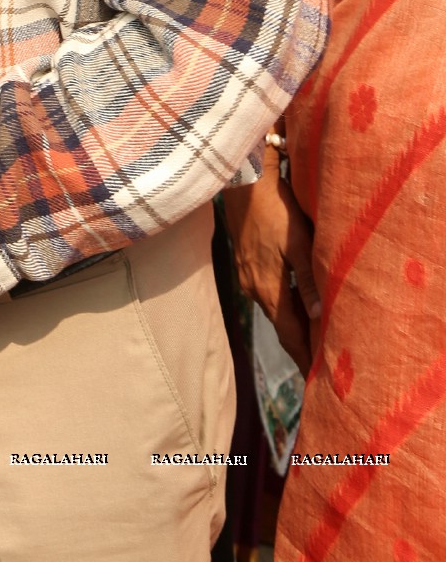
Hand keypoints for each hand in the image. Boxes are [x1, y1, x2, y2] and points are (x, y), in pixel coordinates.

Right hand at [222, 144, 319, 374]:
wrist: (240, 180)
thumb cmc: (275, 209)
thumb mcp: (299, 243)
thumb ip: (309, 281)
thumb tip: (321, 319)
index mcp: (268, 289)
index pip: (290, 336)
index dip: (304, 359)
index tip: (316, 380)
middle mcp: (254, 289)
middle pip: (282, 325)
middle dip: (301, 344)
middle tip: (321, 363)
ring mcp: (246, 275)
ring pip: (274, 307)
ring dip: (292, 322)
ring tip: (314, 335)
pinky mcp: (244, 262)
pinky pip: (266, 291)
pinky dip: (282, 302)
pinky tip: (294, 299)